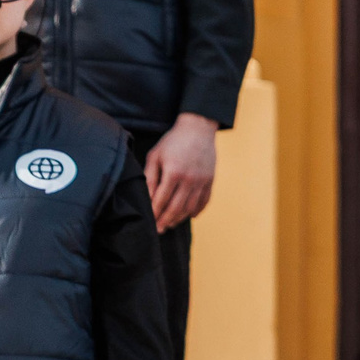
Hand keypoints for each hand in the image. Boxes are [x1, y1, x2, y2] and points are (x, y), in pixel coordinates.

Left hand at [145, 113, 219, 231]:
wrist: (198, 129)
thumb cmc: (173, 141)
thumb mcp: (156, 155)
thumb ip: (150, 177)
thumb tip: (149, 197)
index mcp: (173, 172)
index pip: (162, 199)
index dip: (155, 212)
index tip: (150, 220)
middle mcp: (189, 179)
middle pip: (176, 208)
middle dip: (166, 221)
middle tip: (159, 230)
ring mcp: (202, 181)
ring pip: (190, 208)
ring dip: (179, 219)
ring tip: (170, 224)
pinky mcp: (210, 181)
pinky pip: (204, 202)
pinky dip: (196, 211)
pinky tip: (188, 216)